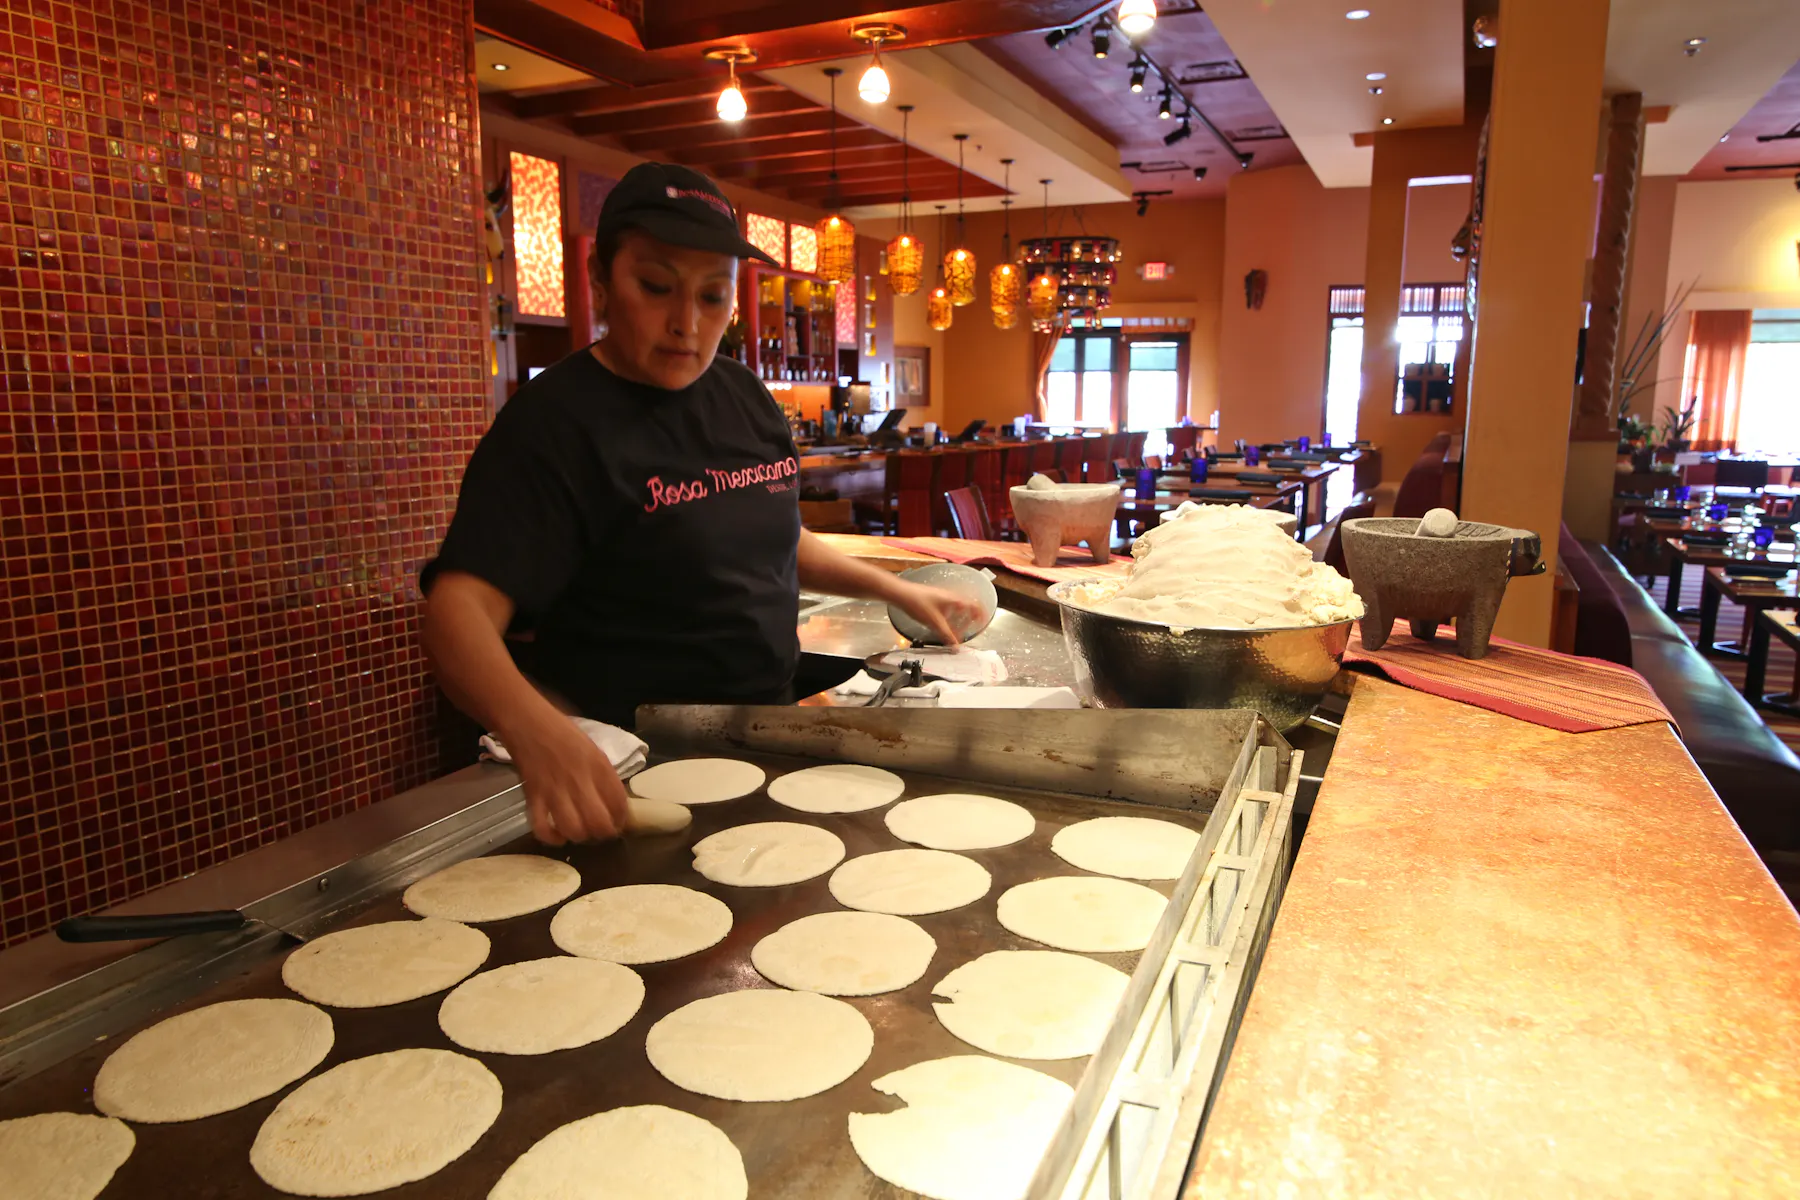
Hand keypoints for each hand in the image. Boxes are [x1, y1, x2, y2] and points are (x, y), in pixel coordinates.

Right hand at [501, 714, 629, 844]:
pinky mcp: (533, 797)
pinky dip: (552, 838)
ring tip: (581, 832)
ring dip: (580, 836)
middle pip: (599, 822)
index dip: (622, 818)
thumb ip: (603, 773)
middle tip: (601, 832)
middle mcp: (580, 780)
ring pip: (574, 829)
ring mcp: (556, 790)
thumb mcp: (592, 747)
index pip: (619, 802)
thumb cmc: (562, 731)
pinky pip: (543, 828)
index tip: (620, 822)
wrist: (527, 721)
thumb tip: (614, 799)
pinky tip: (558, 835)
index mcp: (599, 766)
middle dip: (604, 833)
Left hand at [889, 582, 986, 645]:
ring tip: (955, 632)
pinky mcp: (935, 600)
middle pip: (966, 608)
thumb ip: (947, 636)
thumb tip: (956, 647)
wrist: (902, 594)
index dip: (981, 615)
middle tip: (967, 632)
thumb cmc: (918, 603)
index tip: (982, 623)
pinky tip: (942, 626)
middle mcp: (951, 597)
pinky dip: (949, 618)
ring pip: (956, 610)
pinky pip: (947, 609)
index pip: (975, 606)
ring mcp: (943, 598)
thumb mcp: (935, 623)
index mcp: (955, 600)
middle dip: (968, 621)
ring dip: (958, 621)